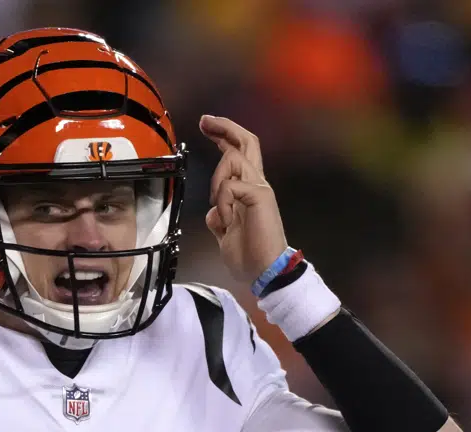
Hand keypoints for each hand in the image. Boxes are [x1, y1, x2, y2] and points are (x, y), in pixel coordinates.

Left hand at [200, 115, 288, 285]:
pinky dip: (221, 202)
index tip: (207, 125)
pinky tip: (225, 220)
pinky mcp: (260, 197)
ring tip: (220, 209)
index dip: (224, 136)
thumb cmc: (249, 256)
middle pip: (246, 142)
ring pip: (233, 159)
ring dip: (217, 181)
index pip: (239, 153)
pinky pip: (230, 186)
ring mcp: (260, 188)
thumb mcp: (225, 234)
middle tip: (205, 121)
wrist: (264, 272)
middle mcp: (258, 184)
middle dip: (224, 127)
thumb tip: (212, 213)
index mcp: (249, 191)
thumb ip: (220, 219)